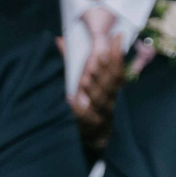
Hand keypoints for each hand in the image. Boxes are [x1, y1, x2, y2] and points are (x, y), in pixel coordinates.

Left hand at [69, 33, 128, 151]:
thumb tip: (58, 39)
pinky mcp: (89, 128)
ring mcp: (100, 114)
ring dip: (95, 86)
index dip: (116, 54)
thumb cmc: (86, 107)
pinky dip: (80, 111)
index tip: (117, 36)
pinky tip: (73, 102)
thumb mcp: (79, 83)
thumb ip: (69, 62)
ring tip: (89, 74)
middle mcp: (107, 100)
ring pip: (100, 99)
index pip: (116, 69)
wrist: (93, 140)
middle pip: (111, 83)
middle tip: (102, 52)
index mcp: (107, 88)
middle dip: (109, 67)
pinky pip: (86, 119)